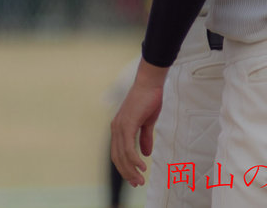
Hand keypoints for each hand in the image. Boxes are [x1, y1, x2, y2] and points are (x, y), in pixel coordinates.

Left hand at [110, 58, 166, 186]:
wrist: (150, 84)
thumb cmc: (149, 99)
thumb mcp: (147, 122)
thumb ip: (145, 138)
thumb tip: (145, 153)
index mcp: (119, 128)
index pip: (118, 153)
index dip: (124, 167)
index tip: (134, 178)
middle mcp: (116, 128)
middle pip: (117, 157)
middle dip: (127, 173)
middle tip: (137, 184)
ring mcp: (120, 126)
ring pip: (122, 155)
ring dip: (131, 170)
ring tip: (140, 180)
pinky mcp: (127, 124)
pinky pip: (128, 147)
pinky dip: (134, 159)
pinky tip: (141, 166)